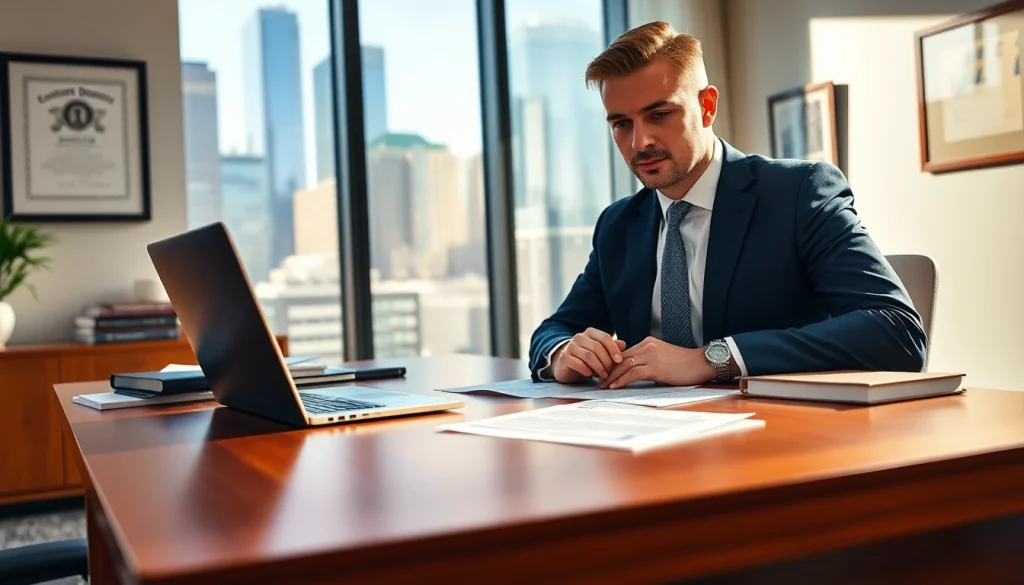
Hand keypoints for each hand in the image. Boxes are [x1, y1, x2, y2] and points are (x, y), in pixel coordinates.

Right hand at [552, 328, 627, 383]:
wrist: (567, 366)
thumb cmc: (588, 359)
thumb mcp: (601, 352)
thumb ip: (612, 347)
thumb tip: (623, 344)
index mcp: (590, 333)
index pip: (605, 337)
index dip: (613, 349)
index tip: (619, 360)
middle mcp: (579, 337)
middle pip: (597, 347)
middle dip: (606, 361)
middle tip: (611, 372)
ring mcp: (570, 347)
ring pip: (588, 356)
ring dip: (598, 367)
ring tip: (603, 375)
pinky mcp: (564, 358)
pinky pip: (578, 363)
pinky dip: (587, 370)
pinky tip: (590, 375)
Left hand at [599, 337, 715, 388]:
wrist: (701, 363)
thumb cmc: (684, 364)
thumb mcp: (663, 358)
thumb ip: (648, 361)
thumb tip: (635, 372)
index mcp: (648, 343)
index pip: (624, 353)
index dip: (612, 364)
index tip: (604, 373)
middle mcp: (647, 346)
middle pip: (621, 358)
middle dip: (608, 370)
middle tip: (598, 380)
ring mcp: (651, 355)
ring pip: (624, 365)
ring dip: (611, 376)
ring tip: (602, 386)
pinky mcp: (656, 367)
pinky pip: (633, 373)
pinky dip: (622, 380)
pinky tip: (615, 386)